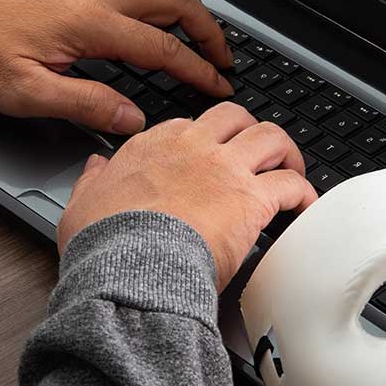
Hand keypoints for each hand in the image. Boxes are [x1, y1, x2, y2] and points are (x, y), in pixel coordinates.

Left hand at [0, 0, 233, 134]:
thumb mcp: (29, 94)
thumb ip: (88, 106)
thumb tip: (133, 120)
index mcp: (91, 21)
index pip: (163, 46)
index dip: (198, 70)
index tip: (218, 86)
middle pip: (175, 0)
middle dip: (208, 31)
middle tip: (223, 59)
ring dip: (188, 4)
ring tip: (201, 32)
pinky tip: (157, 8)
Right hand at [58, 103, 317, 288]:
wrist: (131, 268)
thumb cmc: (106, 244)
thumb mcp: (81, 205)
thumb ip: (92, 181)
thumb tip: (95, 167)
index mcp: (152, 147)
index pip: (188, 127)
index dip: (205, 140)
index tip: (211, 156)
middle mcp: (192, 148)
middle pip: (234, 117)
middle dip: (250, 131)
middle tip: (259, 153)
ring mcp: (225, 169)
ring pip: (270, 137)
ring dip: (285, 152)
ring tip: (291, 170)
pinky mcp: (252, 198)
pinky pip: (292, 184)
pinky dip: (304, 193)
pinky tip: (305, 205)